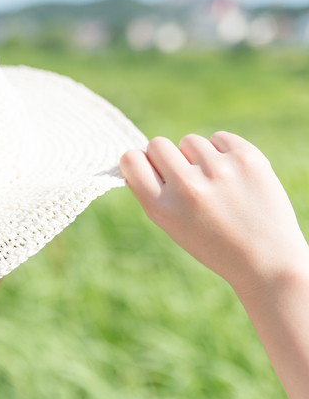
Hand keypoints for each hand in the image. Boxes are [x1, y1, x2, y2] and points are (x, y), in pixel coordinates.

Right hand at [119, 131, 308, 294]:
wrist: (267, 260)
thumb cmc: (213, 244)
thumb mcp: (171, 225)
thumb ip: (152, 192)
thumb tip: (138, 156)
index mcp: (163, 208)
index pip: (131, 160)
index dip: (138, 162)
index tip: (149, 170)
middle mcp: (188, 187)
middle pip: (158, 145)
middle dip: (166, 157)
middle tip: (183, 177)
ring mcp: (219, 170)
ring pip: (190, 141)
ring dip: (197, 157)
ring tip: (214, 184)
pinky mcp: (247, 158)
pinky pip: (219, 138)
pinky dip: (222, 152)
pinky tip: (233, 177)